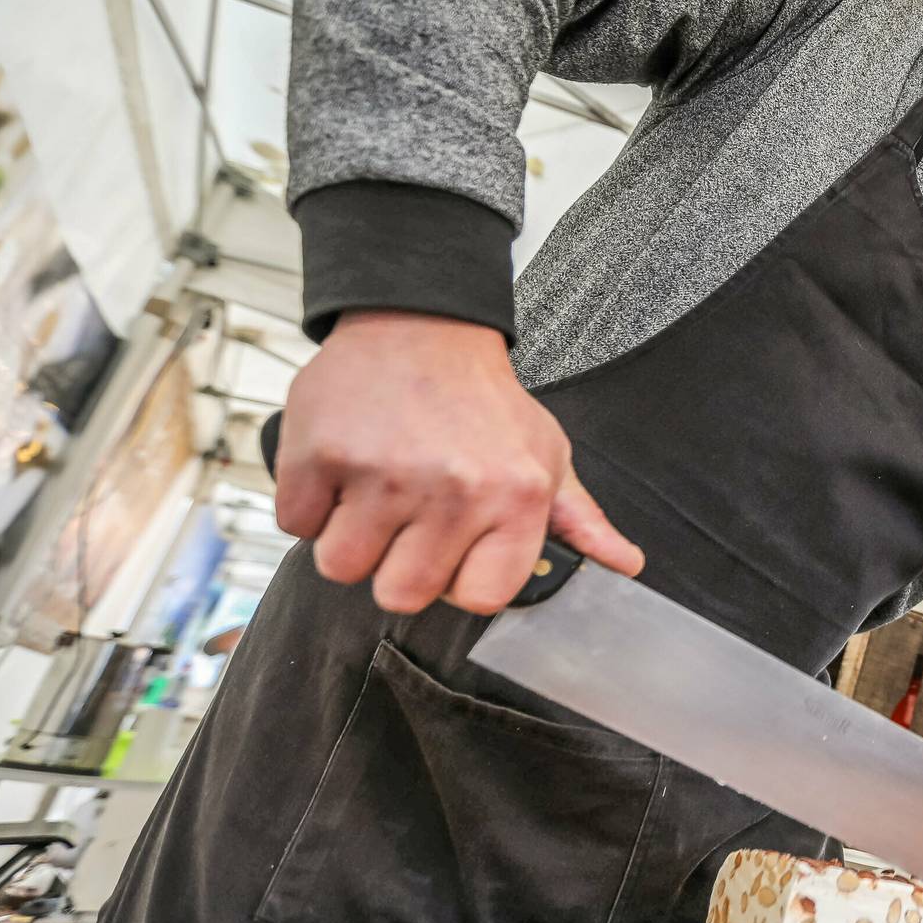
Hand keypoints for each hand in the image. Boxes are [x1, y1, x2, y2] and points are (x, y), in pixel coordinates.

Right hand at [274, 310, 643, 614]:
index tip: (454, 553)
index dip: (459, 582)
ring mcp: (382, 472)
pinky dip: (309, 504)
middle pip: (401, 594)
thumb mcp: (548, 455)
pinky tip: (341, 468)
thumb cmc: (486, 402)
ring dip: (349, 539)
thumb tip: (626, 566)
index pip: (478, 599)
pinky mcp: (319, 453)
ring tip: (374, 492)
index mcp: (515, 498)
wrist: (422, 324)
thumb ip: (581, 520)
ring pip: (341, 568)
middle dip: (397, 565)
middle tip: (407, 518)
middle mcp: (453, 489)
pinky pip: (296, 524)